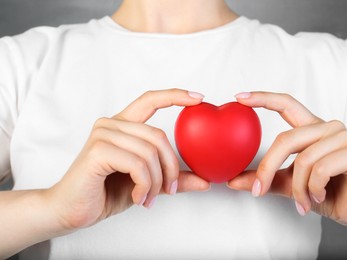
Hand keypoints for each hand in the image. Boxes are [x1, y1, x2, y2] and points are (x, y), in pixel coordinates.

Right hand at [47, 89, 209, 230]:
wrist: (71, 211)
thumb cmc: (106, 193)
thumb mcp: (148, 184)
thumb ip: (172, 179)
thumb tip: (206, 182)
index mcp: (122, 126)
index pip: (150, 100)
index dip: (175, 95)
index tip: (199, 97)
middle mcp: (111, 125)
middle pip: (158, 136)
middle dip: (170, 167)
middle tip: (169, 190)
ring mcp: (103, 135)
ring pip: (149, 152)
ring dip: (156, 181)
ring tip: (150, 198)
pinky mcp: (97, 151)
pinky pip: (138, 164)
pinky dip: (145, 185)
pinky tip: (138, 197)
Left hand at [228, 91, 346, 232]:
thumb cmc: (328, 193)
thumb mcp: (290, 185)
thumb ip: (266, 179)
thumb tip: (233, 181)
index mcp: (311, 130)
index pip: (286, 104)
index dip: (263, 98)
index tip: (239, 97)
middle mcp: (327, 128)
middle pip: (285, 139)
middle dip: (267, 168)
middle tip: (258, 191)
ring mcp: (344, 137)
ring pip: (303, 159)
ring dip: (297, 188)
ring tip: (304, 201)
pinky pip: (321, 168)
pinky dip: (314, 189)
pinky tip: (320, 196)